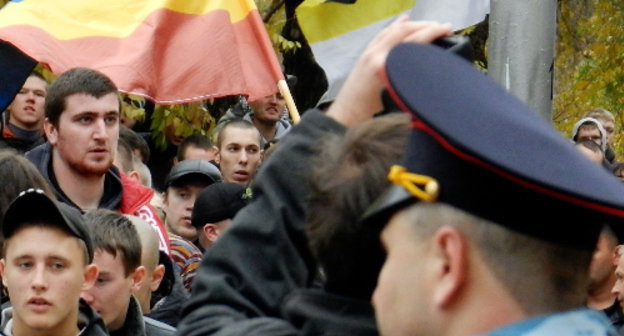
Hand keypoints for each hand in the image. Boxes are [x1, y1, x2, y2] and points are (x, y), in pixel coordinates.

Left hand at [326, 16, 451, 125]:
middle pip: (403, 31)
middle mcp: (375, 55)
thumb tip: (431, 79)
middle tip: (442, 27)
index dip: (432, 33)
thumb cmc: (369, 117)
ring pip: (392, 30)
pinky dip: (394, 26)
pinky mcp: (364, 56)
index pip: (413, 41)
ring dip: (412, 25)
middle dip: (425, 25)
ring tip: (428, 25)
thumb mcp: (396, 105)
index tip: (447, 29)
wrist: (345, 119)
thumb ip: (412, 89)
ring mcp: (368, 54)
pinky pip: (381, 34)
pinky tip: (403, 21)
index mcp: (384, 66)